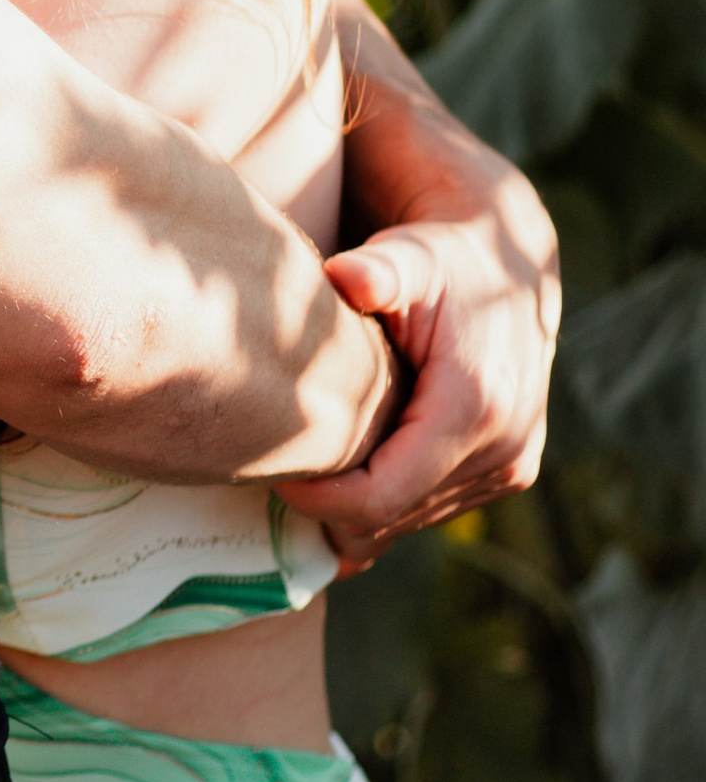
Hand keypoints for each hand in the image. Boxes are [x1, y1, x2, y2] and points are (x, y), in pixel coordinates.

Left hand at [281, 214, 557, 566]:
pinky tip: (346, 471)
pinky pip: (427, 513)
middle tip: (277, 467)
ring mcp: (510, 469)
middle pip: (388, 520)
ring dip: (353, 507)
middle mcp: (504, 450)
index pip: (378, 497)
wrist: (509, 269)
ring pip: (405, 524)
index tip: (271, 471)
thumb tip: (344, 274)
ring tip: (309, 462)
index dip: (315, 499)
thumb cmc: (444, 262)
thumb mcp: (410, 258)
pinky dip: (384, 502)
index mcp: (475, 409)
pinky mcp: (507, 474)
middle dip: (326, 506)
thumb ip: (377, 271)